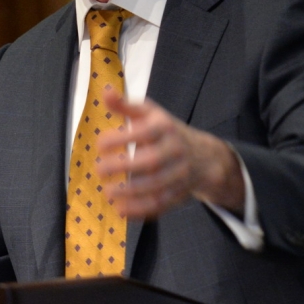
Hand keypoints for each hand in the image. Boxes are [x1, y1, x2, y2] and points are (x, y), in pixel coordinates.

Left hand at [95, 89, 244, 218]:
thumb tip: (105, 93)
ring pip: (156, 186)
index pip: (144, 132)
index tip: (100, 144)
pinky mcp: (179, 194)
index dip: (121, 138)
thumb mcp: (150, 114)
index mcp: (165, 127)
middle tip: (99, 170)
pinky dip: (139, 210)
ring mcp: (179, 174)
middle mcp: (175, 150)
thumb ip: (126, 106)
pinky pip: (160, 204)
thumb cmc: (167, 132)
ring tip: (107, 192)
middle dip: (123, 167)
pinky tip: (120, 209)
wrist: (204, 157)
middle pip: (151, 161)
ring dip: (129, 192)